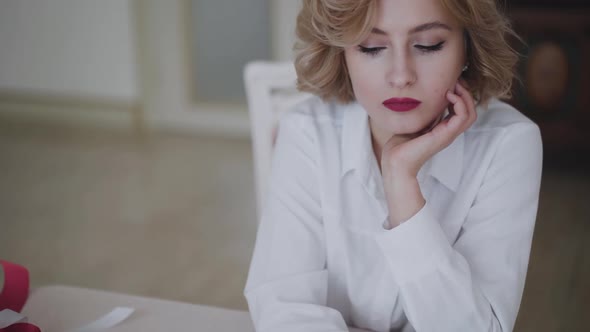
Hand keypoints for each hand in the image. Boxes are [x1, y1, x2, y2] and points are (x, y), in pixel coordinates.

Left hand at [381, 81, 476, 226]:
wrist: (395, 161)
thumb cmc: (400, 143)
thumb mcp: (414, 121)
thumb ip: (423, 111)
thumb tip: (425, 95)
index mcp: (442, 129)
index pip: (462, 110)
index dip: (459, 94)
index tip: (450, 81)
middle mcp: (448, 132)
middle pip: (470, 111)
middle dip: (465, 92)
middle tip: (455, 80)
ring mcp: (448, 134)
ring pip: (471, 113)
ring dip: (465, 96)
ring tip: (454, 86)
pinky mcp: (445, 135)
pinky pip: (463, 117)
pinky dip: (460, 103)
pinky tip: (448, 94)